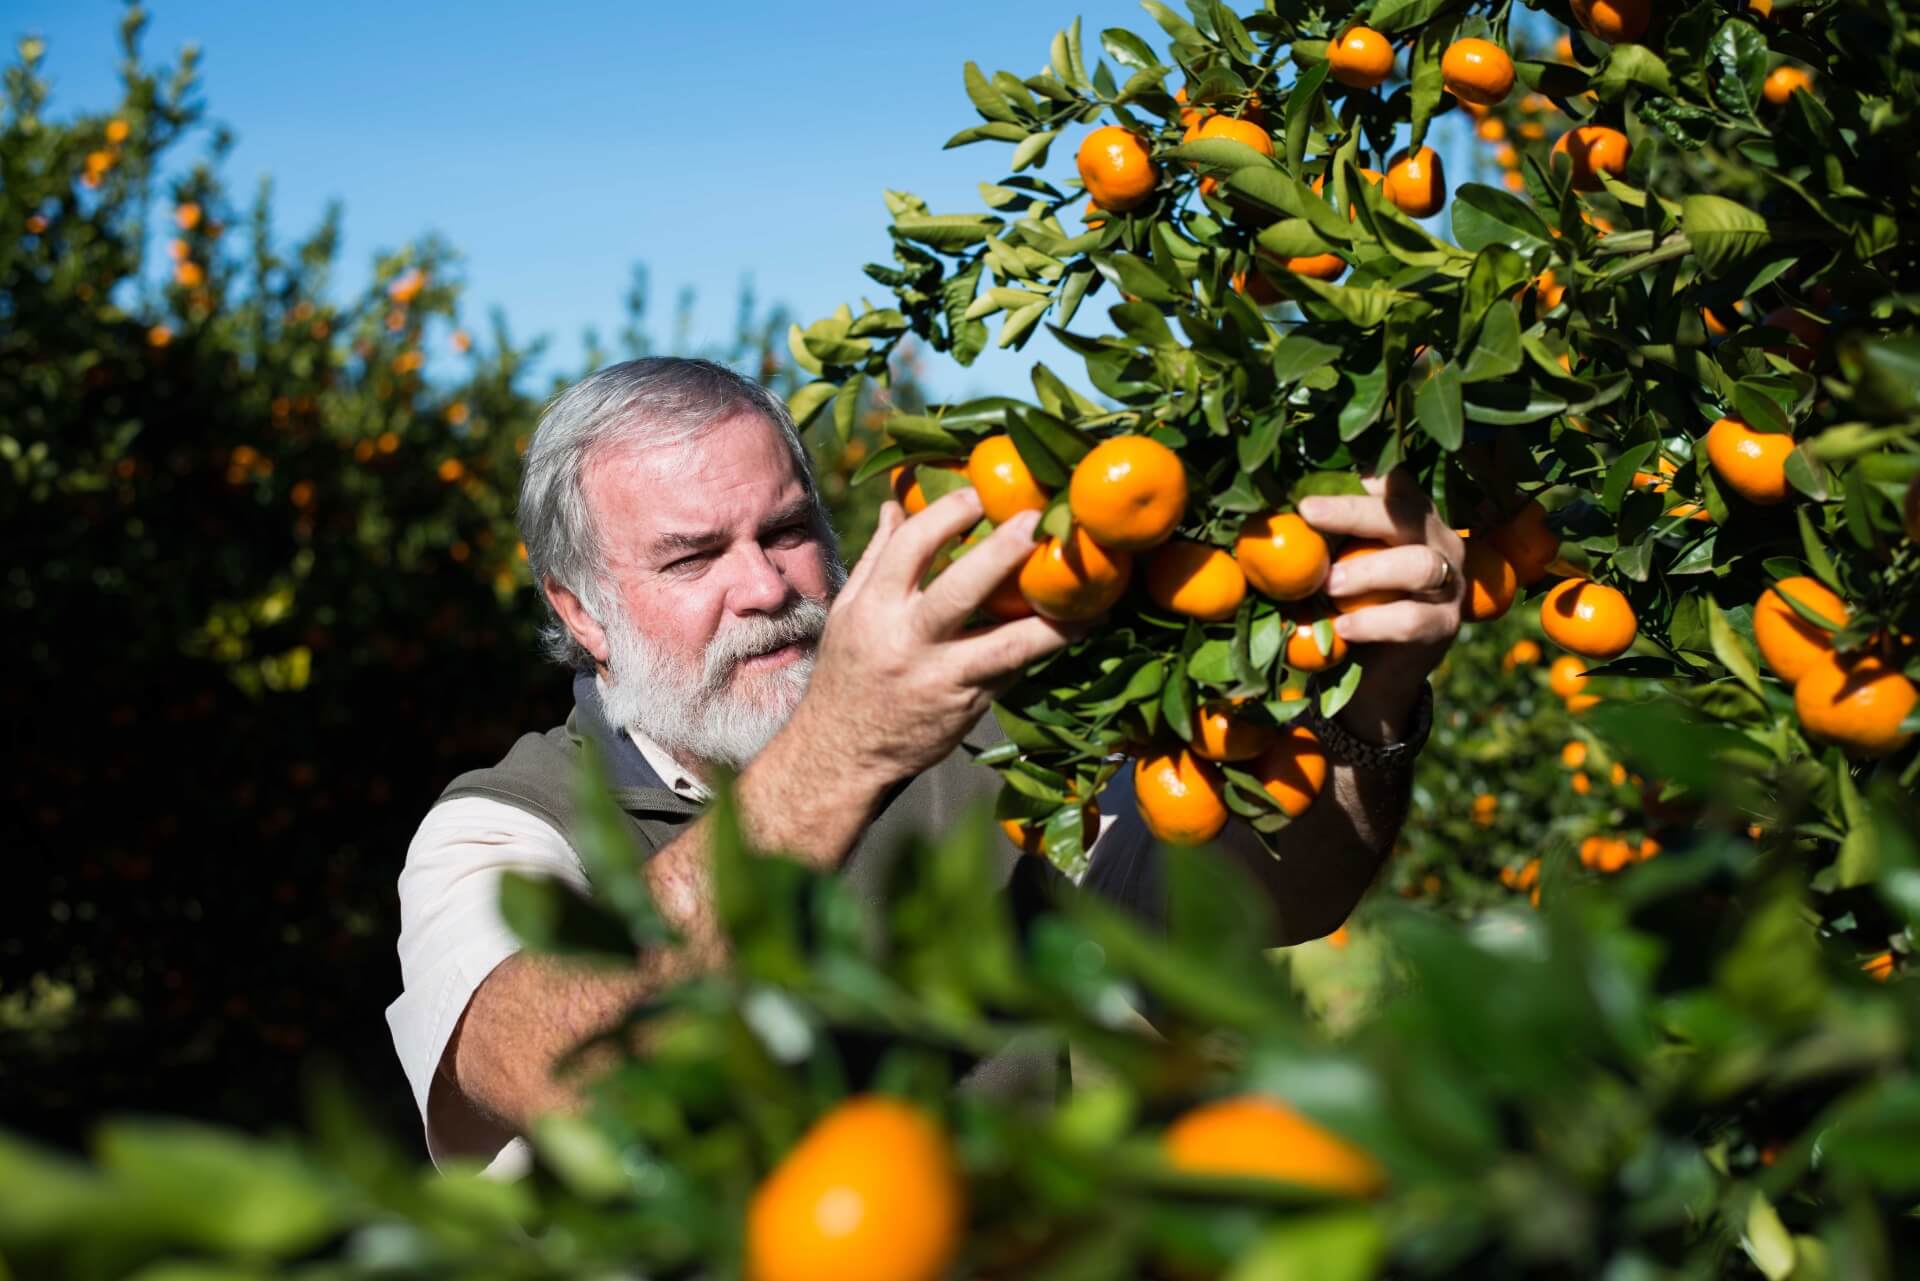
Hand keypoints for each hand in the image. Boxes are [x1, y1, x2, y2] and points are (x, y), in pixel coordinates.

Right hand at [792, 489, 1079, 785]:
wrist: (844, 753)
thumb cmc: (850, 672)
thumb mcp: (849, 612)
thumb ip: (876, 558)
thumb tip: (896, 504)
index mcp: (873, 609)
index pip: (909, 548)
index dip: (946, 515)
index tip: (979, 493)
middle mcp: (908, 641)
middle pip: (957, 591)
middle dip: (1000, 554)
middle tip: (1036, 522)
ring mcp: (942, 678)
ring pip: (1003, 646)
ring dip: (1050, 621)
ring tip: (1090, 596)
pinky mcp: (969, 705)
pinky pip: (1012, 671)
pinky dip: (1043, 647)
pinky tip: (1079, 626)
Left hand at [1296, 468, 1464, 742]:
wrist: (1378, 673)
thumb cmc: (1353, 603)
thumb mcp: (1338, 563)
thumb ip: (1323, 539)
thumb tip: (1268, 509)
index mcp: (1413, 517)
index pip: (1396, 483)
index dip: (1363, 477)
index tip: (1322, 474)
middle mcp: (1440, 541)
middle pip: (1406, 514)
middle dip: (1354, 512)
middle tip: (1309, 512)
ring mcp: (1449, 583)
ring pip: (1418, 565)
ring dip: (1368, 571)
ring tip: (1330, 585)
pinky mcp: (1444, 625)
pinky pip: (1412, 619)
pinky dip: (1373, 622)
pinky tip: (1343, 628)